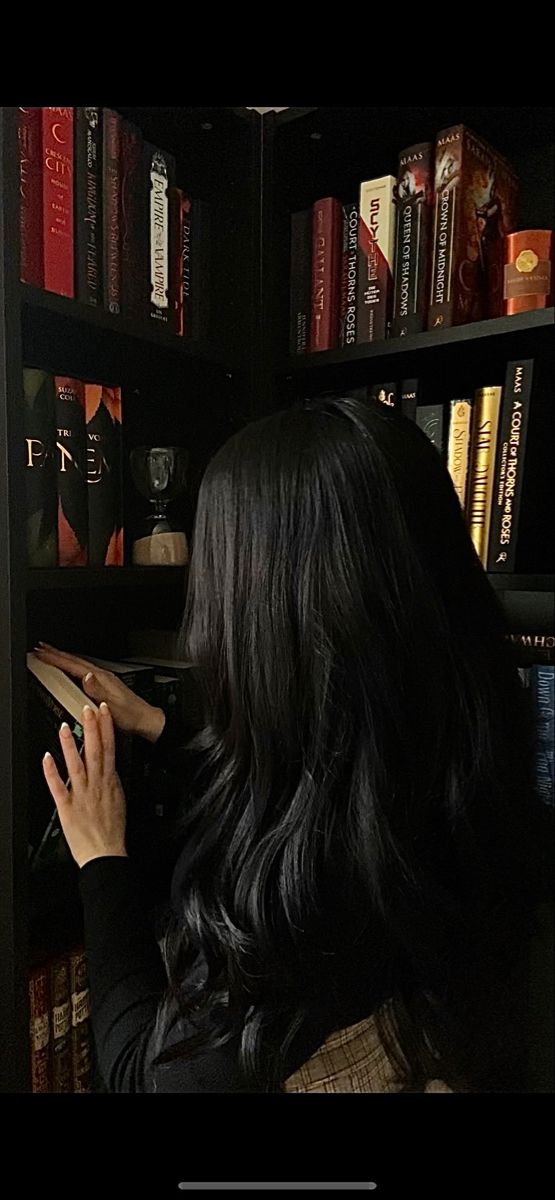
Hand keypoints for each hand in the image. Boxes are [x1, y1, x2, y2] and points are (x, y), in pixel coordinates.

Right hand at [34, 643, 164, 742]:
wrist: (145, 719)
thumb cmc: (131, 715)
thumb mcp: (112, 706)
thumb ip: (97, 691)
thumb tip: (85, 676)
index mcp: (101, 678)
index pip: (73, 665)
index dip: (56, 658)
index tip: (42, 653)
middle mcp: (101, 676)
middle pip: (74, 661)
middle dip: (56, 653)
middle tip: (40, 648)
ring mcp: (103, 679)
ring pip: (78, 664)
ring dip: (63, 658)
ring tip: (50, 654)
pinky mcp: (103, 685)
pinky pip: (82, 671)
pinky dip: (71, 667)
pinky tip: (69, 670)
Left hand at [42, 702, 126, 868]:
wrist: (106, 854)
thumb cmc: (113, 832)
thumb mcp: (119, 801)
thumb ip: (111, 782)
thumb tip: (110, 768)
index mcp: (110, 783)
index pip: (110, 749)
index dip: (107, 728)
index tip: (104, 712)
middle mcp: (97, 785)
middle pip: (96, 751)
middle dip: (92, 728)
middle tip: (88, 709)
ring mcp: (82, 795)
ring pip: (76, 765)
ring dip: (71, 745)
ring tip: (65, 726)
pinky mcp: (67, 807)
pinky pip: (58, 786)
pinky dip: (52, 771)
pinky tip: (47, 757)